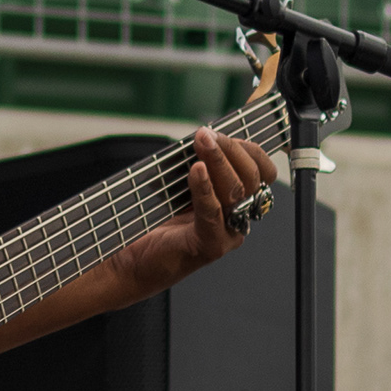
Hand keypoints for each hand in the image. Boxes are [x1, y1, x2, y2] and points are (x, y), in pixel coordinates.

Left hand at [106, 127, 279, 300]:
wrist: (131, 261)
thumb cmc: (154, 223)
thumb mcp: (180, 185)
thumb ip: (197, 164)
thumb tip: (203, 134)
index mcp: (237, 201)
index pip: (260, 171)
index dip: (249, 148)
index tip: (224, 129)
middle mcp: (237, 218)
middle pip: (250, 179)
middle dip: (230, 150)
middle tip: (206, 134)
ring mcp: (227, 234)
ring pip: (235, 193)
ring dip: (218, 162)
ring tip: (201, 143)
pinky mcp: (209, 246)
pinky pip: (213, 213)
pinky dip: (204, 189)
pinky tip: (196, 171)